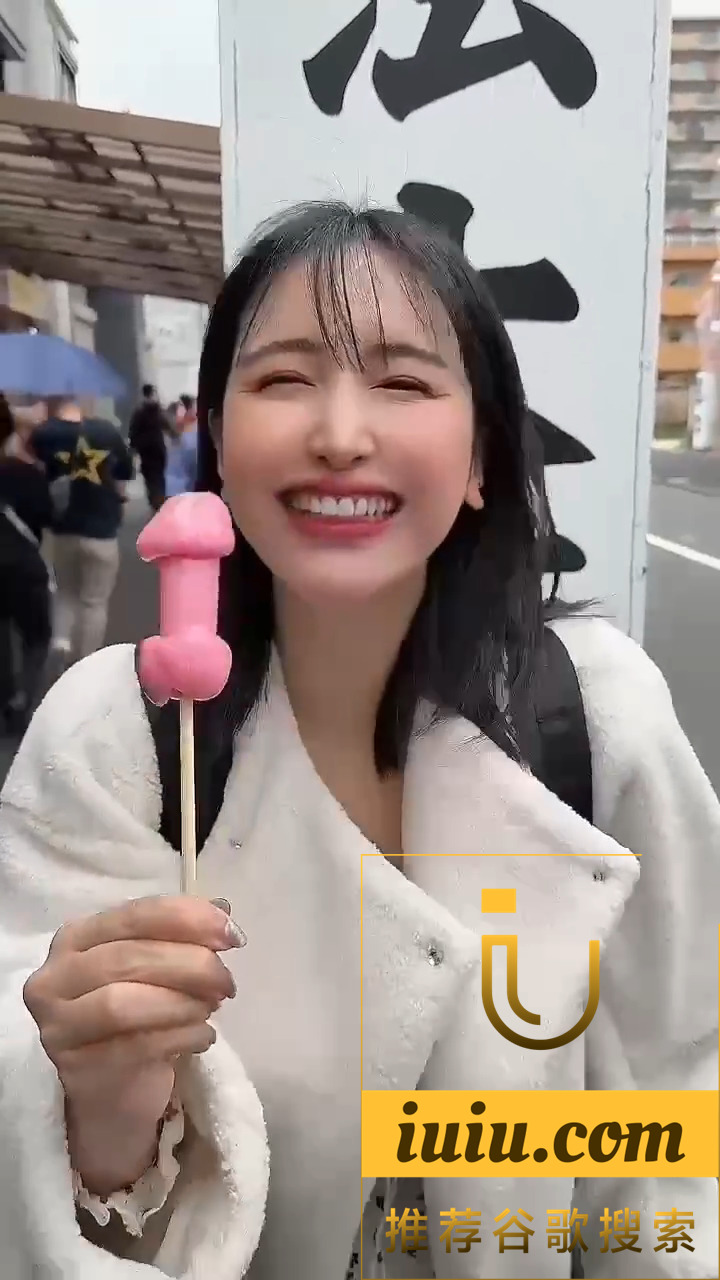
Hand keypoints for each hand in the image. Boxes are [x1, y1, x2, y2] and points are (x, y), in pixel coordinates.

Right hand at [23, 895, 244, 1192]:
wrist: (113, 1089)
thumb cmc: (137, 1015)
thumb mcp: (157, 966)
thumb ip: (184, 933)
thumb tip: (224, 909)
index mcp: (77, 937)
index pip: (134, 915)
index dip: (188, 919)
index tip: (232, 935)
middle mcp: (56, 976)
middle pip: (128, 958)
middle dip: (190, 966)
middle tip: (227, 982)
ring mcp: (58, 1025)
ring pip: (121, 1004)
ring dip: (181, 1003)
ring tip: (212, 1008)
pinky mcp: (74, 1069)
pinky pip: (133, 1048)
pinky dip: (180, 1037)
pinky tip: (204, 1037)